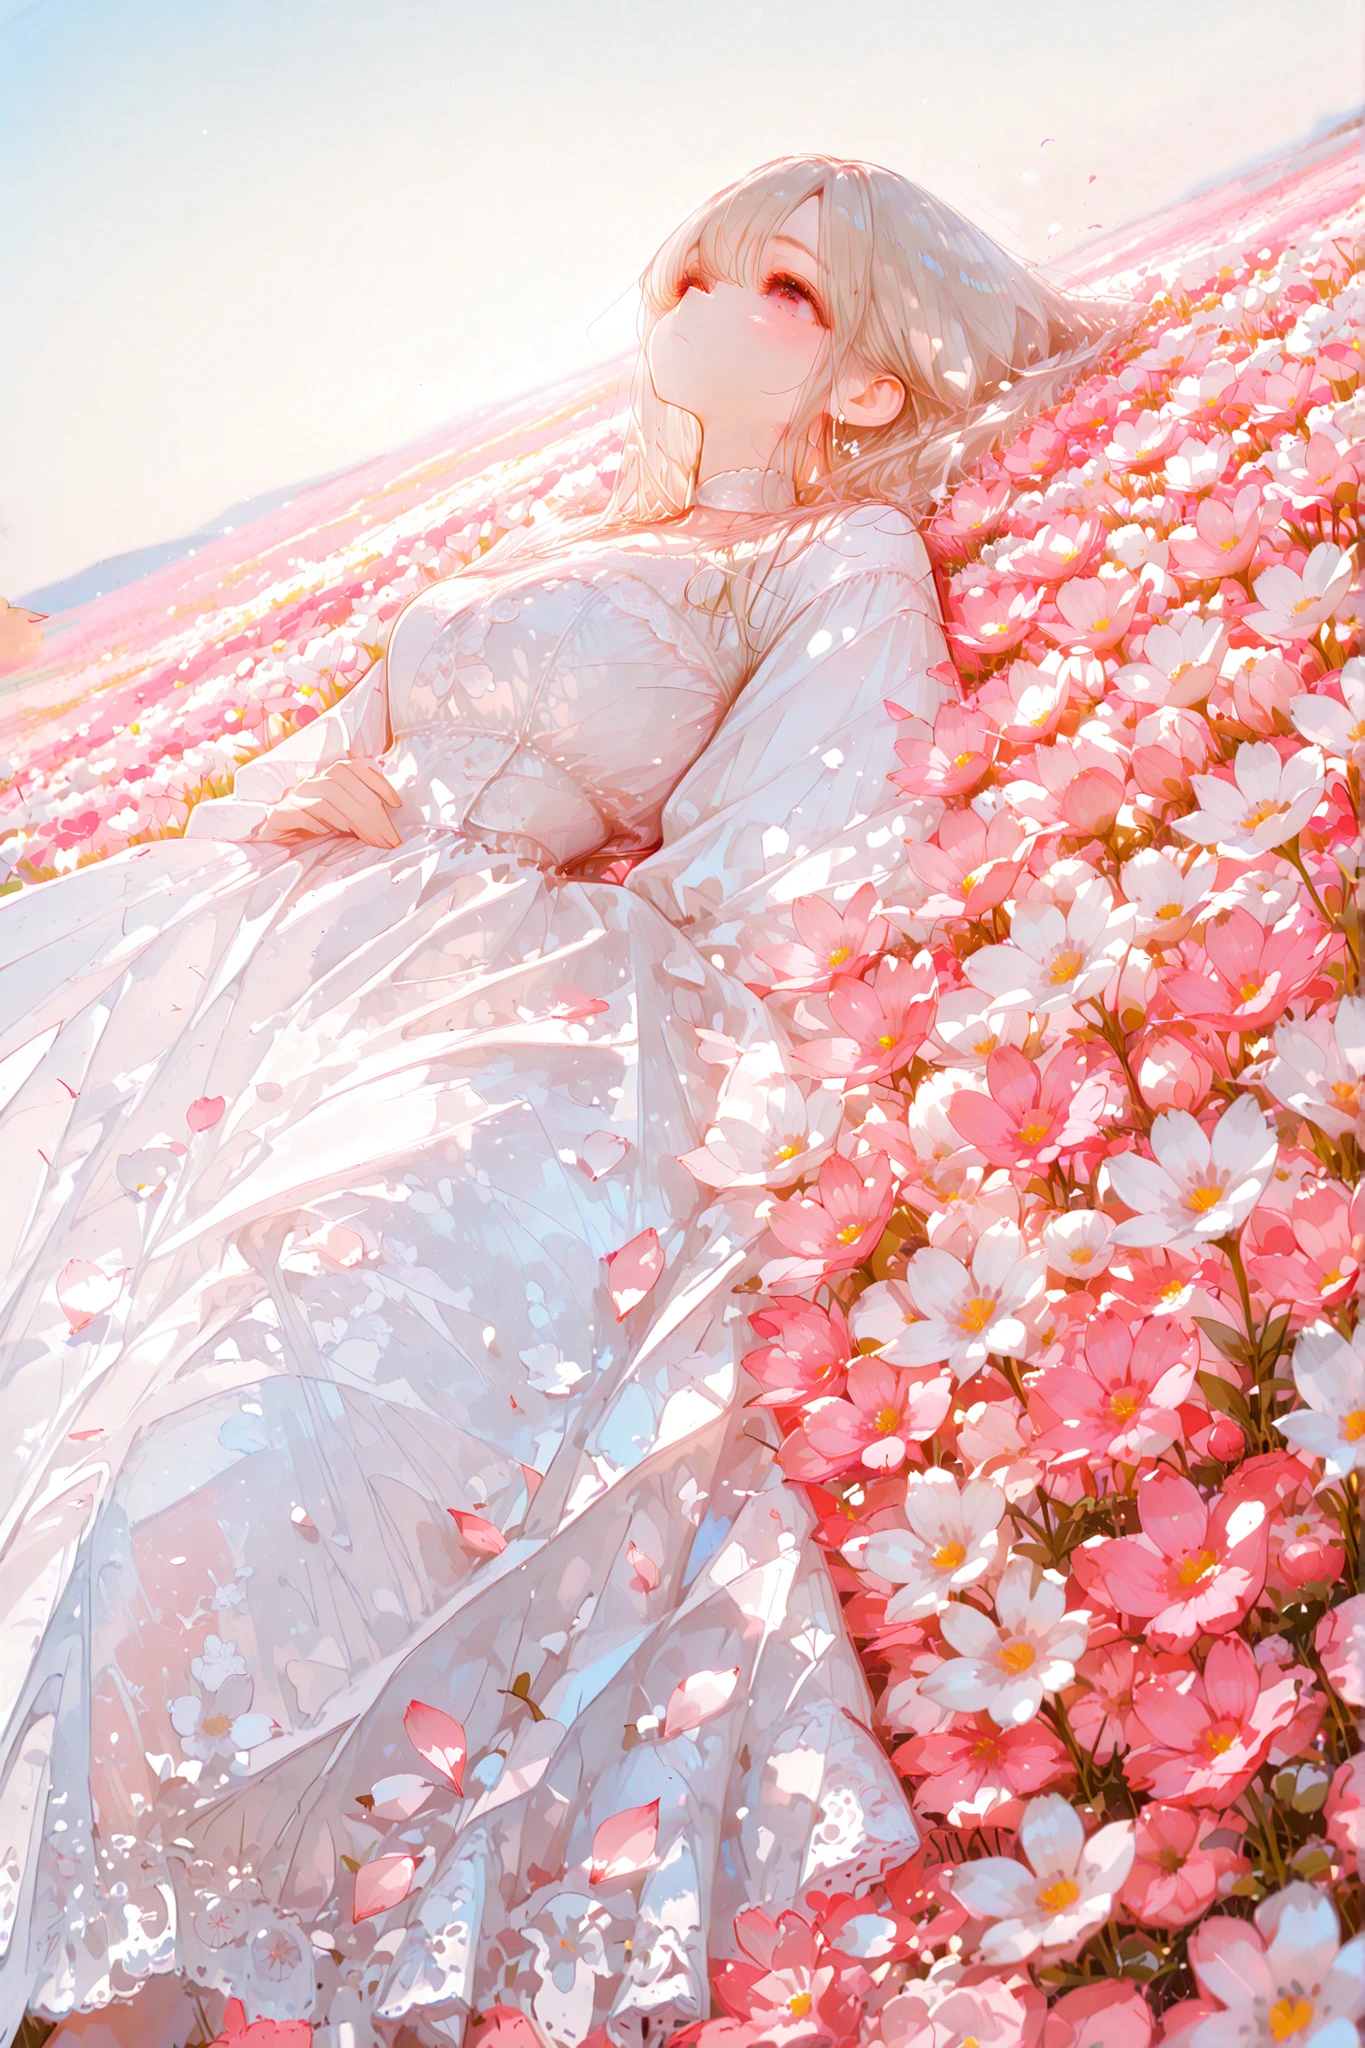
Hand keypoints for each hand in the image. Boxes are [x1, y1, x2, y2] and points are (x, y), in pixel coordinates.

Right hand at [260, 758, 403, 848]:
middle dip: (371, 812)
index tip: (396, 805)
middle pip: (343, 784)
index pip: (355, 768)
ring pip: (326, 797)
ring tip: (367, 839)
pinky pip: (304, 813)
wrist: (277, 840)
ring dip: (351, 819)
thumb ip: (361, 813)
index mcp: (328, 777)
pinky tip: (330, 834)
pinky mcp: (282, 814)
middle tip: (388, 838)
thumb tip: (390, 825)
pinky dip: (321, 823)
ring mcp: (295, 796)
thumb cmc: (316, 828)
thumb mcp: (344, 818)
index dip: (378, 783)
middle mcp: (312, 781)